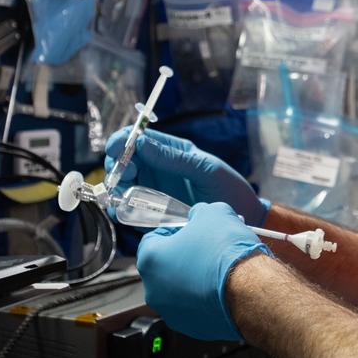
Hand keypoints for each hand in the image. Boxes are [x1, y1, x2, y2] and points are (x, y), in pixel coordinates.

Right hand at [105, 128, 268, 226]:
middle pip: (123, 161)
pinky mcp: (152, 214)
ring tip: (124, 193)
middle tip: (127, 174)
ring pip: (121, 185)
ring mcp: (154, 191)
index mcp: (171, 152)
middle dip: (117, 165)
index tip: (117, 148)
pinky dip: (121, 209)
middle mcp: (158, 169)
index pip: (138, 138)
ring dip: (115, 188)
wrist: (242, 219)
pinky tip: (124, 210)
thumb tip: (141, 142)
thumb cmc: (229, 188)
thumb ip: (174, 158)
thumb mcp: (205, 168)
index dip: (122, 140)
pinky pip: (129, 210)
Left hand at [136, 202, 270, 340]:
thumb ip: (198, 213)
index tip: (189, 230)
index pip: (152, 239)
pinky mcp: (193, 329)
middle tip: (207, 247)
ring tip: (218, 268)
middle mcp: (154, 290)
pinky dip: (206, 298)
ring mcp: (172, 312)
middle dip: (184, 256)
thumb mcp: (212, 213)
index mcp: (150, 260)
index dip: (173, 231)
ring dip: (194, 279)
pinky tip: (224, 288)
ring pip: (179, 290)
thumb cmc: (226, 252)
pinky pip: (195, 308)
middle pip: (165, 267)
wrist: (252, 289)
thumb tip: (200, 217)